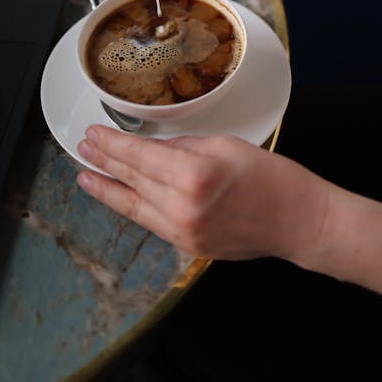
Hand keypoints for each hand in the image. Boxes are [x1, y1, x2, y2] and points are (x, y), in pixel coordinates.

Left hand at [76, 125, 331, 264]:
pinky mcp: (188, 247)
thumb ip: (184, 146)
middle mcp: (182, 208)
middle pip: (131, 181)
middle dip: (103, 163)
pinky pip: (151, 223)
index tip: (93, 134)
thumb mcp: (226, 145)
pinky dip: (132, 208)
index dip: (111, 145)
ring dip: (107, 190)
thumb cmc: (273, 179)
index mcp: (194, 175)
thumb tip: (155, 148)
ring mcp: (184, 233)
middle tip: (83, 148)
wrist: (299, 221)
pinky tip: (120, 197)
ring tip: (86, 176)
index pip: (139, 157)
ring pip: (134, 208)